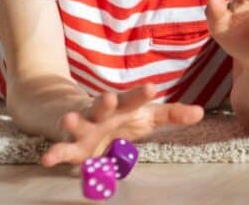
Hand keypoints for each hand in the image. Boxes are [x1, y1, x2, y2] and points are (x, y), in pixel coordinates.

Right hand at [40, 83, 202, 166]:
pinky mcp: (70, 145)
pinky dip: (54, 154)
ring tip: (69, 119)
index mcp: (121, 106)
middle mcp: (101, 114)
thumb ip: (171, 115)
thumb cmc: (117, 116)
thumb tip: (201, 112)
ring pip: (77, 124)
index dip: (141, 94)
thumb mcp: (145, 116)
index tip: (152, 87)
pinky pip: (61, 149)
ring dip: (74, 121)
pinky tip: (47, 159)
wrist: (73, 113)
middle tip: (108, 98)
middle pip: (102, 106)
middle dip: (105, 102)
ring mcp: (83, 128)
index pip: (133, 98)